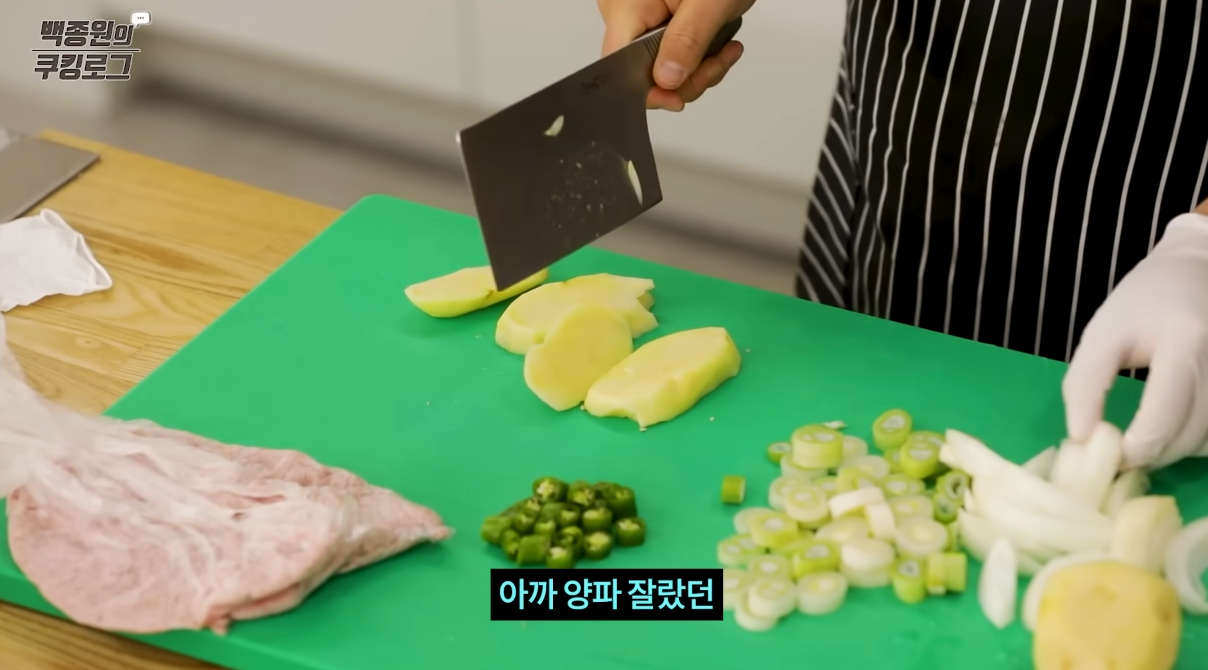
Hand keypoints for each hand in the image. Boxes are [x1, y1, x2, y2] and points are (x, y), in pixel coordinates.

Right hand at [596, 0, 751, 110]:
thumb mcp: (711, 2)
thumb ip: (688, 40)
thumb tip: (666, 80)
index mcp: (626, 5)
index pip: (620, 64)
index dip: (647, 89)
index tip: (677, 97)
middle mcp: (624, 11)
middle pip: (642, 70)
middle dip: (685, 78)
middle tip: (717, 63)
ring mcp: (639, 16)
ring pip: (659, 66)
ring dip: (696, 69)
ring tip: (724, 50)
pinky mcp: (655, 19)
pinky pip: (668, 53)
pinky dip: (696, 57)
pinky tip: (717, 45)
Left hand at [1063, 211, 1207, 469]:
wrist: (1198, 270)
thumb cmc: (1145, 300)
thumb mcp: (1103, 334)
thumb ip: (1086, 385)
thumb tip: (1081, 437)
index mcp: (1185, 343)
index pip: (1163, 417)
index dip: (1134, 448)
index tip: (1107, 454)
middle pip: (1187, 438)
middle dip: (1149, 454)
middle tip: (1118, 451)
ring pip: (1205, 444)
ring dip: (1171, 452)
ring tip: (1142, 437)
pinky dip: (1191, 441)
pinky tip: (1169, 428)